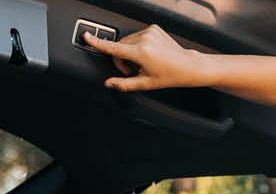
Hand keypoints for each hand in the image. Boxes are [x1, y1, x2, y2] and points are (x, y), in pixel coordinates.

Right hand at [81, 26, 208, 91]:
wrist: (188, 65)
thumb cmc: (170, 76)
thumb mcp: (146, 83)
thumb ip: (124, 84)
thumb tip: (109, 83)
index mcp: (142, 53)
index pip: (114, 48)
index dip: (98, 43)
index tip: (87, 36)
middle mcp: (145, 39)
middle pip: (120, 46)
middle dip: (121, 59)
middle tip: (132, 70)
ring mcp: (150, 31)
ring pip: (128, 41)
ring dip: (129, 52)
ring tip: (141, 63)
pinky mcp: (153, 28)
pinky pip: (137, 36)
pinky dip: (138, 45)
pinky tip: (148, 54)